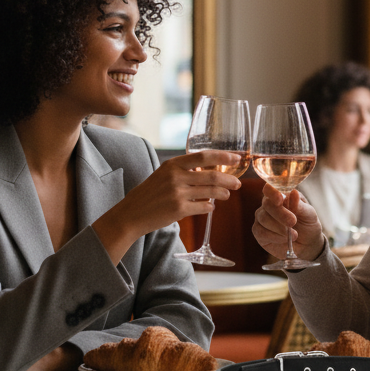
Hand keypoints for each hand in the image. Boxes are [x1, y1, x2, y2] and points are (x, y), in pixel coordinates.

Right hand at [93, 150, 242, 263]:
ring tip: (227, 195)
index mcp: (172, 164)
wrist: (132, 214)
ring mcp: (177, 193)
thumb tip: (208, 170)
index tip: (236, 158)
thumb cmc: (149, 194)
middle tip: (238, 183)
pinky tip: (211, 207)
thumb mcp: (163, 175)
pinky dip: (210, 207)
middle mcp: (175, 177)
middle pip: (211, 176)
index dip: (223, 157)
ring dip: (223, 194)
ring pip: (210, 192)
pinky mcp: (179, 210)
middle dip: (229, 180)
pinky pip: (203, 207)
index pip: (203, 156)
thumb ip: (183, 171)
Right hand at [253, 183, 325, 262]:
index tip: (280, 199)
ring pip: (263, 218)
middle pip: (267, 204)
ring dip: (279, 227)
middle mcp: (268, 205)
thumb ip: (300, 205)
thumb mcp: (309, 214)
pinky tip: (284, 239)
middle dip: (280, 214)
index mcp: (281, 195)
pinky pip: (261, 232)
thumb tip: (293, 192)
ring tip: (294, 235)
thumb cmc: (308, 224)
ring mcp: (261, 218)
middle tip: (293, 222)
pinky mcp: (259, 232)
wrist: (307, 244)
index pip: (270, 188)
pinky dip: (274, 236)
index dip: (272, 192)